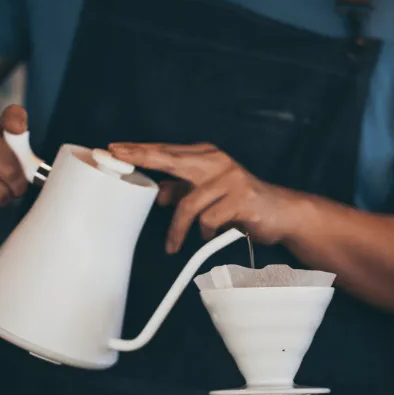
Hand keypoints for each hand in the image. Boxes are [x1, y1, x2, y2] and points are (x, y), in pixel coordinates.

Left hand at [107, 142, 302, 252]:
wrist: (280, 212)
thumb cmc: (240, 202)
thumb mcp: (208, 194)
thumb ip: (183, 190)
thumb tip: (158, 194)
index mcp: (206, 156)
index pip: (166, 151)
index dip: (139, 150)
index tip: (113, 149)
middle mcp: (217, 161)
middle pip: (172, 160)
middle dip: (143, 160)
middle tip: (120, 161)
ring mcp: (231, 178)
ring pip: (189, 204)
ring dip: (177, 229)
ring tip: (173, 245)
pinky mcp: (242, 199)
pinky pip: (209, 220)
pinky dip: (204, 233)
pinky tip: (209, 237)